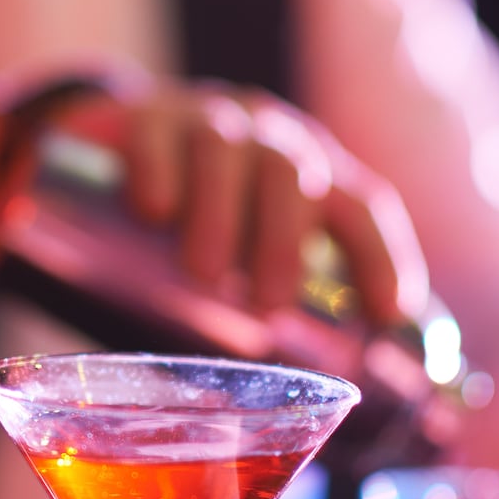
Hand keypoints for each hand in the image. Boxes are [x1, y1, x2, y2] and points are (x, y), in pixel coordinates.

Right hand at [49, 81, 430, 325]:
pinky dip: (159, 171)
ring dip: (221, 216)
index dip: (382, 258)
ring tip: (204, 275)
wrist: (110, 150)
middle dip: (284, 243)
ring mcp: (208, 118)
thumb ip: (272, 301)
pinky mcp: (146, 114)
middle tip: (266, 305)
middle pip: (293, 176)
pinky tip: (154, 212)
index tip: (388, 315)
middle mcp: (269, 139)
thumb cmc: (194, 222)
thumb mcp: (242, 257)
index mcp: (311, 175)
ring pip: (226, 152)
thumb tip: (328, 383)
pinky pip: (158, 135)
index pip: (362, 208)